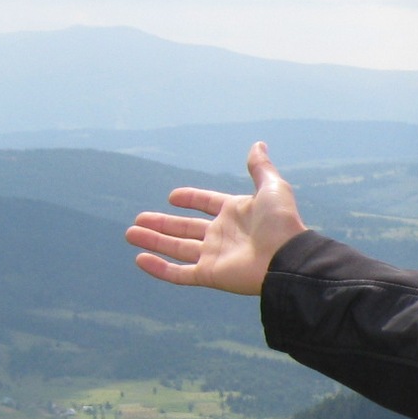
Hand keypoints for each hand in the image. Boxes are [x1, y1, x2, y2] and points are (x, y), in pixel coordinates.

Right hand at [125, 142, 307, 294]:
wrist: (287, 258)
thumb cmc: (281, 223)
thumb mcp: (272, 188)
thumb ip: (260, 168)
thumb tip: (258, 144)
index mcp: (236, 213)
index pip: (208, 204)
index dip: (191, 199)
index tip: (173, 197)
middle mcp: (223, 235)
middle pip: (186, 228)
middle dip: (162, 224)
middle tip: (139, 219)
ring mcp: (215, 256)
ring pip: (177, 249)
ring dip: (153, 241)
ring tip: (131, 233)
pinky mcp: (209, 275)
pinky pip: (178, 274)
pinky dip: (159, 268)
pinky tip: (140, 258)